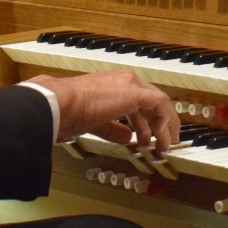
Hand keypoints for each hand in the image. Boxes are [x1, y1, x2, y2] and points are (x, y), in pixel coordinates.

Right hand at [27, 70, 178, 153]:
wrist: (62, 103)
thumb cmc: (70, 111)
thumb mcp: (97, 122)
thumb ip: (114, 129)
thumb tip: (127, 138)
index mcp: (115, 85)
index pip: (140, 101)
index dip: (148, 120)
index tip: (151, 137)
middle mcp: (125, 80)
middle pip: (153, 102)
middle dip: (161, 124)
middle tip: (165, 143)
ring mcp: (131, 84)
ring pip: (160, 104)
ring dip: (164, 127)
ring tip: (164, 147)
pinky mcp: (135, 92)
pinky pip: (160, 106)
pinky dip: (165, 122)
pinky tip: (164, 138)